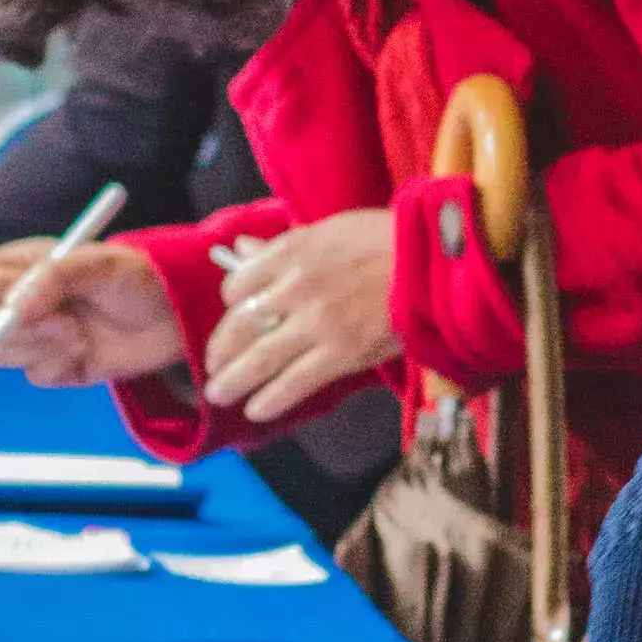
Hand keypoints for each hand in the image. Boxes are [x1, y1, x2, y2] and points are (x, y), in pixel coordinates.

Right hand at [0, 237, 188, 385]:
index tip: (17, 298)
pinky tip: (86, 350)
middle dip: (18, 328)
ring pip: (3, 354)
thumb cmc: (136, 276)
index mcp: (20, 264)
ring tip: (81, 333)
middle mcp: (19, 300)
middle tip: (65, 322)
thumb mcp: (100, 264)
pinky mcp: (55, 366)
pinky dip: (60, 365)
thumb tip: (13, 307)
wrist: (175, 314)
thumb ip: (53, 277)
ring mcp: (36, 336)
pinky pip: (37, 375)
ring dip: (41, 347)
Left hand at [198, 205, 397, 423]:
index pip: (238, 284)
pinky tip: (255, 410)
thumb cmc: (384, 238)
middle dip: (220, 351)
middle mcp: (294, 289)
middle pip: (241, 326)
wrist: (430, 261)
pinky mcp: (341, 353)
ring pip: (260, 359)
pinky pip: (295, 382)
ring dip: (233, 381)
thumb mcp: (327, 231)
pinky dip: (271, 399)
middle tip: (211, 367)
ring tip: (219, 395)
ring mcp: (316, 324)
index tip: (234, 314)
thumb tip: (242, 248)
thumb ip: (281, 246)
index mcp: (290, 253)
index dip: (231, 302)